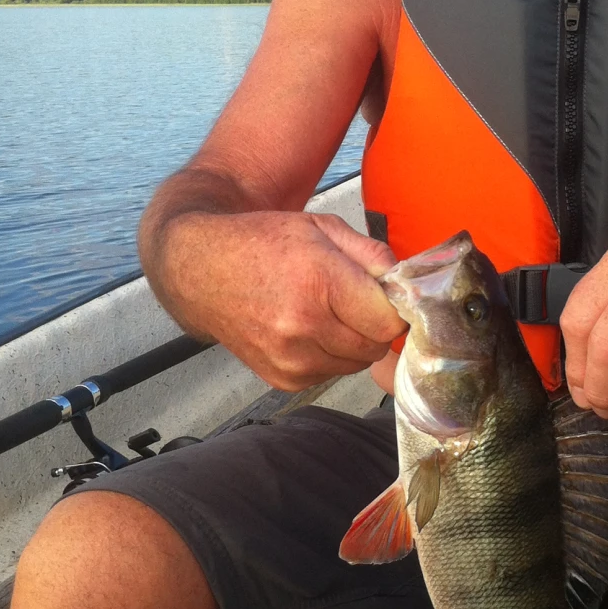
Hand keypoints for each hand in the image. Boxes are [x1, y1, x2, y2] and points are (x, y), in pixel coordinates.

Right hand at [168, 210, 405, 391]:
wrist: (201, 271)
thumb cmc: (263, 243)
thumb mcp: (322, 228)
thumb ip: (372, 254)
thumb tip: (406, 284)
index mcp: (319, 283)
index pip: (389, 321)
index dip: (394, 308)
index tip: (385, 296)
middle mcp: (303, 327)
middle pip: (376, 346)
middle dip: (374, 325)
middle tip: (353, 301)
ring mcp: (290, 358)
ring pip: (356, 364)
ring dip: (353, 342)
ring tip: (325, 312)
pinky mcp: (282, 379)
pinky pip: (331, 374)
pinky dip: (330, 356)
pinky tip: (308, 330)